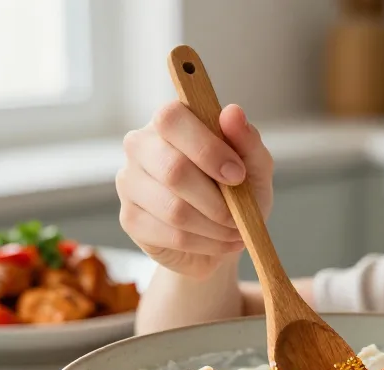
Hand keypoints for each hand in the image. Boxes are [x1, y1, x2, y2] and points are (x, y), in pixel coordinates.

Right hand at [117, 102, 273, 277]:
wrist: (222, 234)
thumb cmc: (236, 190)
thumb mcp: (253, 165)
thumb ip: (247, 140)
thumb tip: (232, 112)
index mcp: (170, 121)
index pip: (171, 119)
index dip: (207, 149)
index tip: (238, 175)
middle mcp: (140, 146)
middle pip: (173, 169)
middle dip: (217, 200)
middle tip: (239, 214)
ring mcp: (130, 182)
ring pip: (174, 209)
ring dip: (215, 226)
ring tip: (235, 230)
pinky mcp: (130, 219)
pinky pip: (171, 235)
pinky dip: (206, 243)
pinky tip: (219, 241)